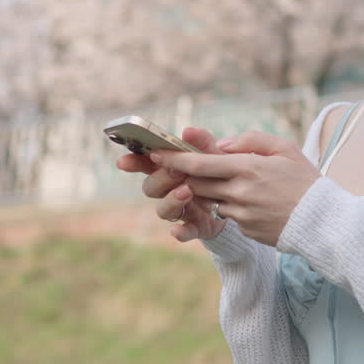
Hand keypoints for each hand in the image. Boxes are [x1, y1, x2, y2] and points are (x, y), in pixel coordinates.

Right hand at [116, 127, 227, 241]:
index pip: (145, 164)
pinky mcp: (195, 226)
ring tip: (187, 190)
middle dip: (161, 178)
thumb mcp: (215, 155)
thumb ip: (203, 142)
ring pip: (162, 209)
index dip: (133, 162)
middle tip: (177, 169)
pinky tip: (178, 231)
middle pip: (151, 187)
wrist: (240, 200)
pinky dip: (180, 232)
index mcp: (170, 169)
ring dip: (171, 200)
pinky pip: (184, 231)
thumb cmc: (220, 172)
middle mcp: (169, 190)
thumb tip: (188, 130)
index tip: (123, 161)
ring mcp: (181, 209)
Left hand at [151, 131, 319, 246]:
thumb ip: (251, 140)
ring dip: (211, 190)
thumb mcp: (284, 148)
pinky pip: (228, 215)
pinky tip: (254, 203)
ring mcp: (241, 213)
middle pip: (198, 183)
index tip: (158, 154)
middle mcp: (240, 191)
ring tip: (229, 183)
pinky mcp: (245, 229)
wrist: (322, 220)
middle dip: (185, 175)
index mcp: (248, 167)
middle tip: (174, 166)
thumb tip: (223, 144)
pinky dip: (232, 206)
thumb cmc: (305, 179)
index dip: (176, 159)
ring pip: (211, 199)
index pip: (201, 162)